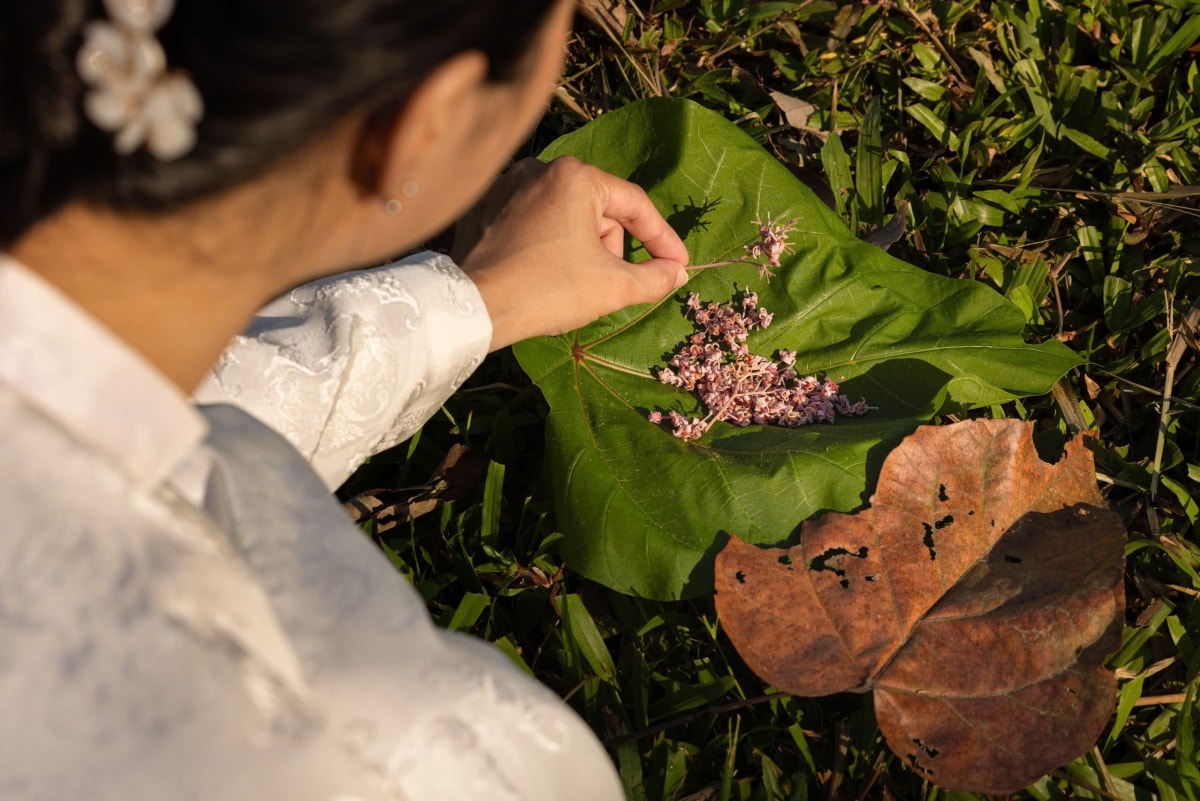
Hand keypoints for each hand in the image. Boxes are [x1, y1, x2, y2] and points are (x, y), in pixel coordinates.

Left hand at [453, 156, 689, 350]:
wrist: (472, 307)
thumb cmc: (547, 290)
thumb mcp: (611, 287)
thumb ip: (653, 278)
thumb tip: (676, 272)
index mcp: (576, 176)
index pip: (634, 204)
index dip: (662, 239)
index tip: (677, 264)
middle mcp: (539, 168)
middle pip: (598, 210)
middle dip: (608, 249)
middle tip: (602, 286)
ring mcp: (506, 184)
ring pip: (564, 216)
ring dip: (576, 247)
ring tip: (564, 282)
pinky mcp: (482, 205)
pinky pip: (530, 221)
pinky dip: (542, 244)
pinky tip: (537, 273)